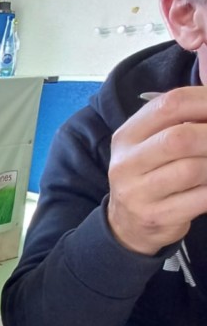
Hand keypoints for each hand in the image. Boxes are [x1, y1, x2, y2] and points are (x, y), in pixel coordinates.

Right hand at [107, 87, 206, 254]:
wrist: (127, 225)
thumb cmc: (151, 174)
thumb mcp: (154, 140)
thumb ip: (182, 110)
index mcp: (127, 136)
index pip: (169, 104)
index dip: (205, 100)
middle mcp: (127, 163)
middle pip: (180, 138)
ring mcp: (138, 193)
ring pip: (193, 170)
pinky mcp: (156, 217)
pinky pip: (201, 199)